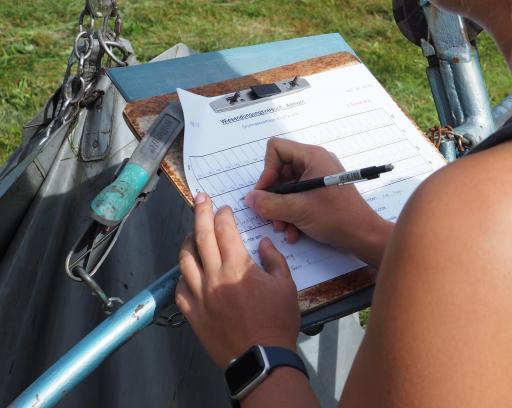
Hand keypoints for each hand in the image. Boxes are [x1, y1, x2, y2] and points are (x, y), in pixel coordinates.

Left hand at [176, 192, 299, 368]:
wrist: (261, 358)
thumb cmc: (277, 321)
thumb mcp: (285, 285)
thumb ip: (273, 259)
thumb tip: (263, 243)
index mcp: (237, 267)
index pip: (225, 231)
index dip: (224, 215)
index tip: (225, 208)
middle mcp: (213, 277)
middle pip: (201, 237)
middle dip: (200, 213)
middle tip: (200, 199)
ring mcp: (199, 296)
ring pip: (185, 260)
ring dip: (188, 241)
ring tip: (192, 233)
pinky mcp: (193, 314)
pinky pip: (180, 289)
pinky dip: (183, 275)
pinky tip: (189, 272)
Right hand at [245, 138, 391, 266]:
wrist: (364, 235)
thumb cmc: (337, 217)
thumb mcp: (298, 210)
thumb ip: (269, 204)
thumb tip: (250, 199)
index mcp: (312, 157)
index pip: (277, 149)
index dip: (267, 170)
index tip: (266, 193)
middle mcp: (315, 163)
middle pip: (280, 170)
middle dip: (273, 195)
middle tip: (270, 214)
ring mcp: (319, 178)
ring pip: (288, 187)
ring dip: (281, 208)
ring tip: (283, 228)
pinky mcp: (321, 192)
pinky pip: (298, 197)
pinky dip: (293, 213)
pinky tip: (294, 231)